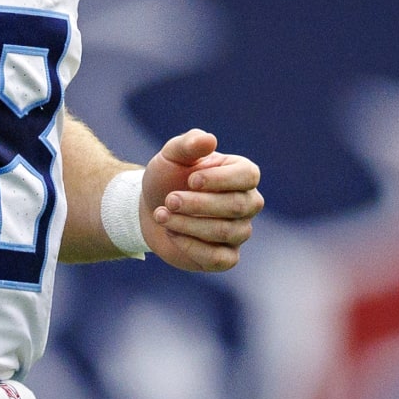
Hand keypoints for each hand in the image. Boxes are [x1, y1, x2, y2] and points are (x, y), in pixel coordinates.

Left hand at [140, 129, 262, 271]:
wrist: (150, 208)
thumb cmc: (168, 177)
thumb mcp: (172, 156)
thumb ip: (189, 145)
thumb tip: (209, 139)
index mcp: (241, 174)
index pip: (248, 176)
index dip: (220, 179)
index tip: (191, 180)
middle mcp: (247, 203)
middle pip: (237, 206)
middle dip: (199, 204)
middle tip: (169, 200)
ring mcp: (239, 231)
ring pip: (225, 232)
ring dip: (188, 224)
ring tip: (161, 215)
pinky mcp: (225, 257)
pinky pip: (220, 259)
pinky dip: (192, 246)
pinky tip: (171, 234)